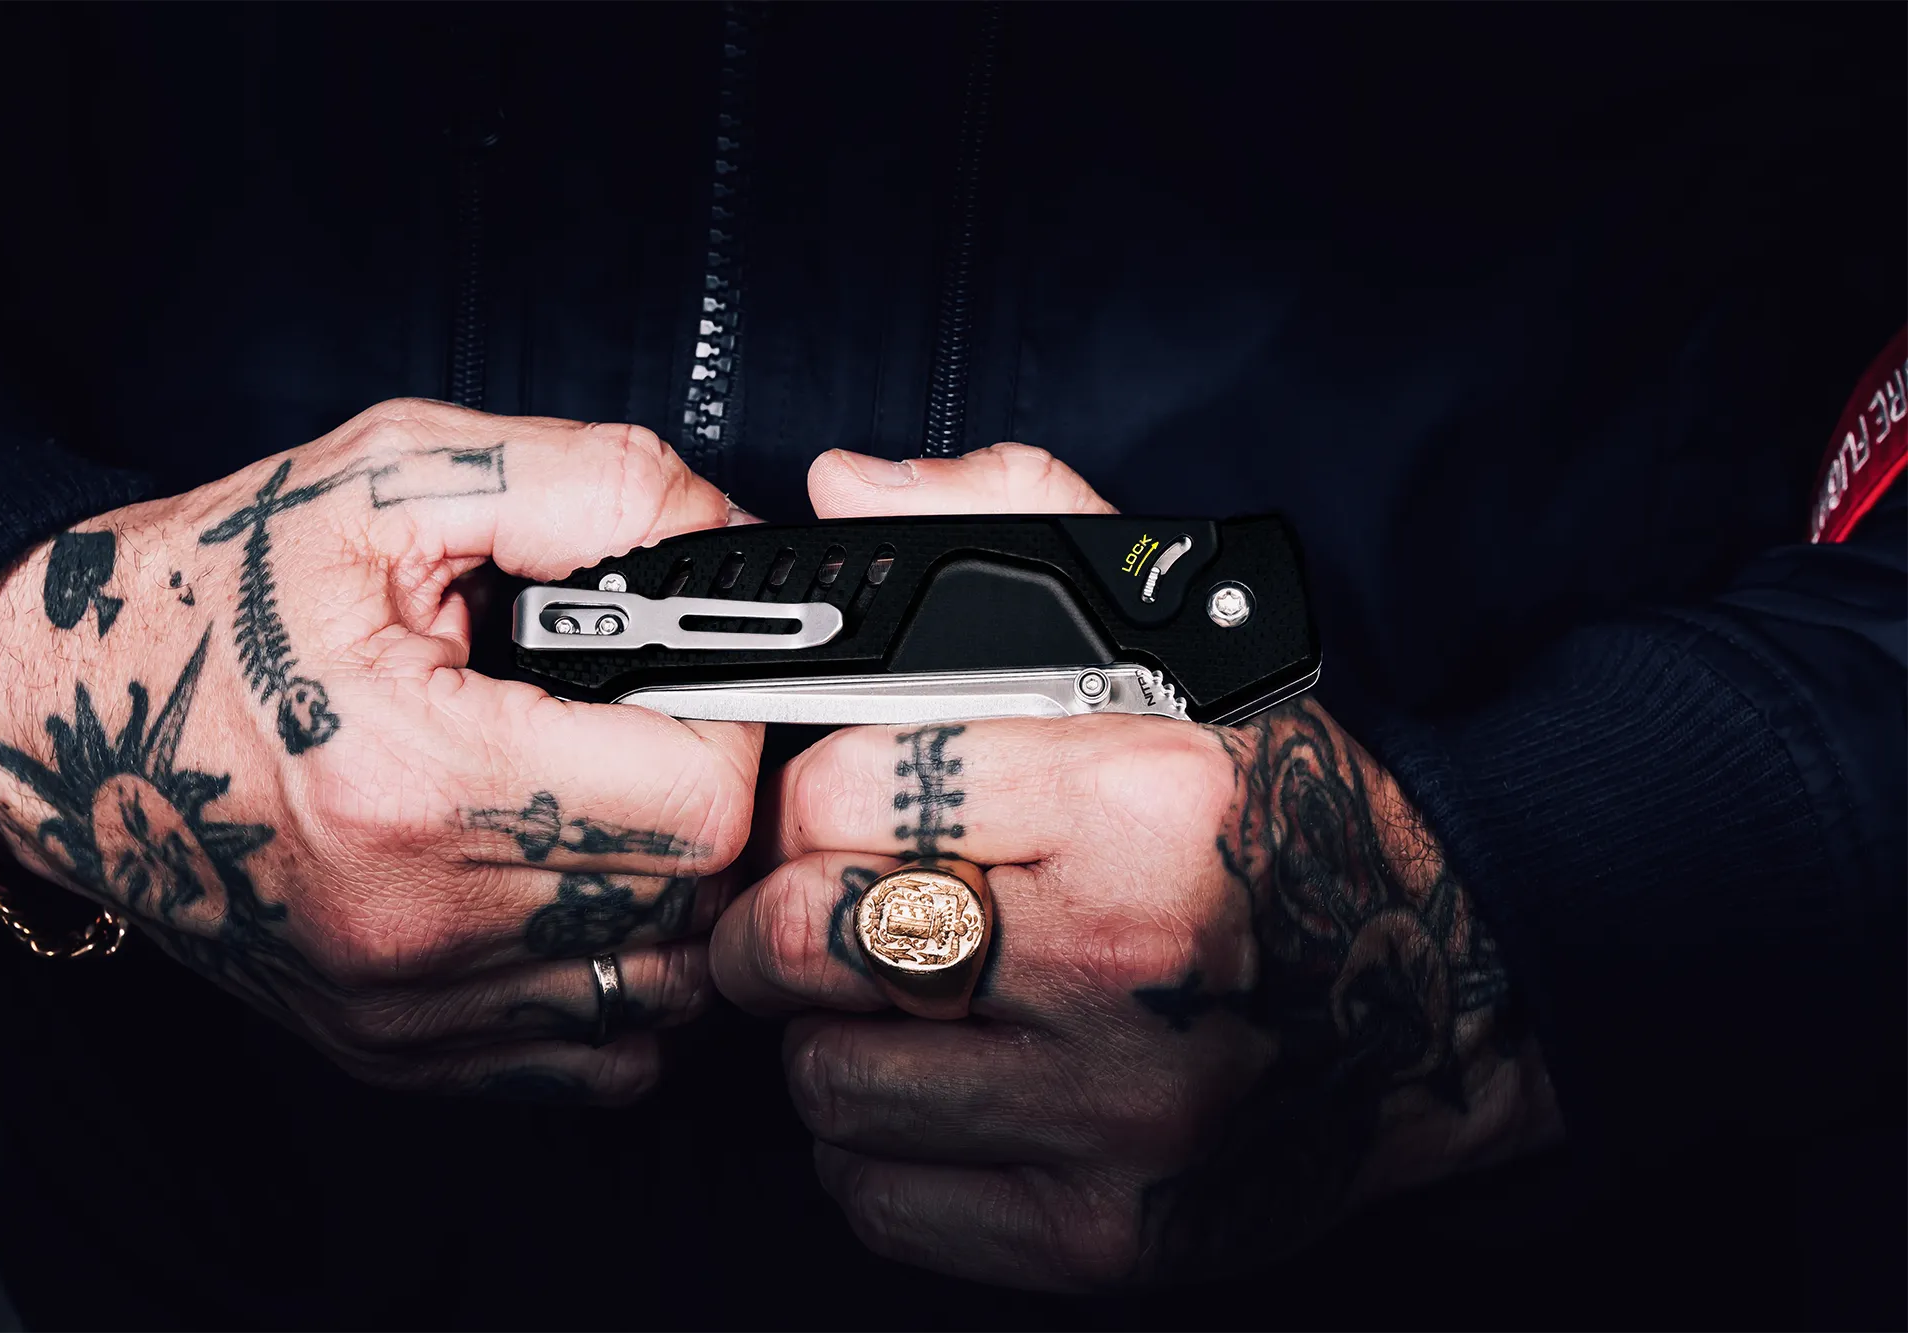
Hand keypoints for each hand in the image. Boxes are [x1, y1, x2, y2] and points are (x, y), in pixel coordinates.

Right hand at [0, 399, 756, 1103]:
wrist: (70, 714)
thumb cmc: (225, 590)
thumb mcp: (396, 478)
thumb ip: (592, 487)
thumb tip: (732, 538)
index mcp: (412, 774)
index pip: (694, 804)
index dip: (731, 728)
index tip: (702, 683)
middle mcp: (407, 917)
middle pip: (688, 900)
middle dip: (709, 802)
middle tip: (659, 728)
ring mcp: (398, 1004)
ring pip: (658, 990)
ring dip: (677, 901)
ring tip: (620, 806)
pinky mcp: (392, 1051)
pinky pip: (595, 1064)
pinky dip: (622, 986)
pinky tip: (582, 898)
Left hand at [711, 445, 1562, 1286]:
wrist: (1440, 996)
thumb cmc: (1281, 816)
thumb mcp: (1180, 635)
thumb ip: (1013, 528)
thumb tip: (844, 488)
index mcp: (1134, 794)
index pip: (836, 790)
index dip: (811, 801)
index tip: (845, 817)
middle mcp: (1126, 957)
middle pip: (803, 942)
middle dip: (778, 925)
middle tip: (821, 917)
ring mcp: (1116, 1114)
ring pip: (824, 1083)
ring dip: (831, 1042)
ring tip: (906, 1009)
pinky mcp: (1106, 1235)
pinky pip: (879, 1202)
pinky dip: (879, 1154)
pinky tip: (949, 1099)